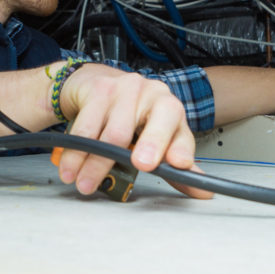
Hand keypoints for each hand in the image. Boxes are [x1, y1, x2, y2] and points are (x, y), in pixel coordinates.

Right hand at [55, 64, 212, 199]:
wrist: (98, 81)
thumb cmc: (132, 113)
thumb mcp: (157, 135)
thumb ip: (174, 162)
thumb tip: (203, 191)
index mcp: (171, 109)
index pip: (181, 131)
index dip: (181, 148)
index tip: (179, 163)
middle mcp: (152, 95)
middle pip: (150, 129)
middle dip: (147, 148)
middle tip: (139, 166)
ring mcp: (125, 89)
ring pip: (113, 134)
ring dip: (95, 164)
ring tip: (86, 184)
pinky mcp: (99, 90)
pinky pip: (87, 128)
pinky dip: (76, 153)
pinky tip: (71, 168)